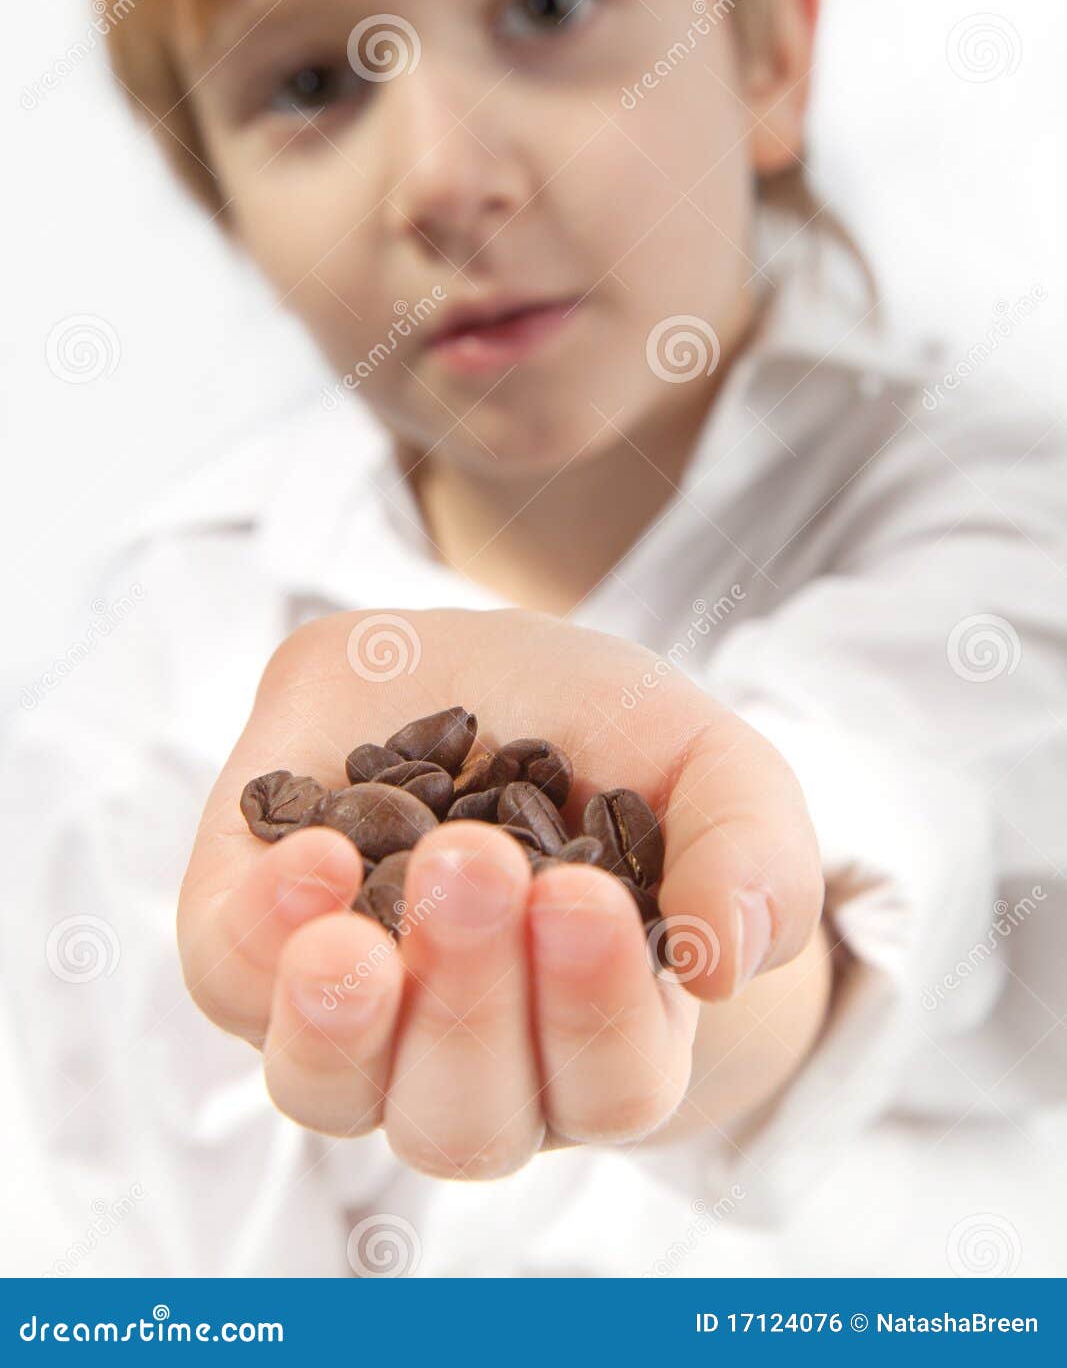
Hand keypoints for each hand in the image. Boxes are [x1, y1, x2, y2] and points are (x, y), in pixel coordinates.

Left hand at [178, 609, 822, 1176]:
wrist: (490, 668)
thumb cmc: (616, 742)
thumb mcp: (712, 763)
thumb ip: (753, 851)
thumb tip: (727, 958)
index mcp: (606, 1037)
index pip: (609, 1085)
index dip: (593, 1012)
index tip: (581, 895)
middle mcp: (477, 1064)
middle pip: (466, 1117)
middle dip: (472, 1000)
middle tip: (476, 862)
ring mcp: (358, 1022)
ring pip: (333, 1093)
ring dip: (344, 1023)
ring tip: (349, 939)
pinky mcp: (254, 949)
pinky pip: (233, 990)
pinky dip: (258, 943)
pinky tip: (304, 861)